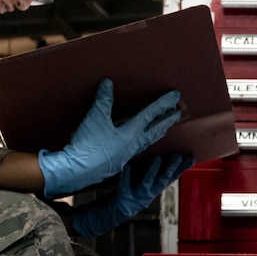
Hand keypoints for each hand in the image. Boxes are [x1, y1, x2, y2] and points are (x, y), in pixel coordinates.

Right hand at [37, 79, 180, 197]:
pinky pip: (135, 148)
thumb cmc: (89, 145)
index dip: (164, 103)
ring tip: (163, 128)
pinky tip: (136, 142)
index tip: (176, 96)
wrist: (78, 171)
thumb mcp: (95, 118)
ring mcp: (126, 155)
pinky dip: (141, 141)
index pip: (151, 114)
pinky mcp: (117, 162)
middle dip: (167, 121)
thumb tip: (108, 83)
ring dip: (156, 132)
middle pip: (155, 130)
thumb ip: (103, 100)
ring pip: (146, 141)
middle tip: (178, 113)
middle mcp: (133, 145)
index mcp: (132, 133)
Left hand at [71, 152, 192, 237]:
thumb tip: (164, 157)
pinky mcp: (121, 197)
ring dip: (151, 171)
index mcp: (153, 191)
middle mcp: (147, 195)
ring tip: (156, 158)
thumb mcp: (142, 186)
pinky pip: (124, 185)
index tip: (190, 158)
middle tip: (178, 155)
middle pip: (161, 181)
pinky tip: (127, 167)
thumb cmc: (127, 196)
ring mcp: (134, 198)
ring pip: (145, 184)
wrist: (110, 214)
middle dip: (170, 168)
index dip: (180, 169)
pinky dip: (126, 177)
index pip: (170, 178)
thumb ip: (153, 174)